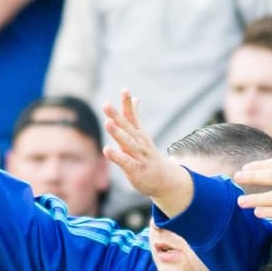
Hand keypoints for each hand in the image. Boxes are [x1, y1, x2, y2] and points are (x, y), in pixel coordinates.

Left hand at [103, 91, 193, 215]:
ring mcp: (139, 156)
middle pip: (127, 127)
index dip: (128, 104)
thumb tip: (135, 97)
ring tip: (108, 123)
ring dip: (118, 133)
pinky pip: (125, 162)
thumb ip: (135, 116)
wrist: (165, 180)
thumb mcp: (141, 135)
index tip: (125, 90)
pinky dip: (116, 156)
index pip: (133, 116)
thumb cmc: (148, 155)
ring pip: (127, 143)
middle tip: (107, 105)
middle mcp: (139, 143)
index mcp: (139, 134)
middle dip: (117, 116)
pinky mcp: (136, 170)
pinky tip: (106, 150)